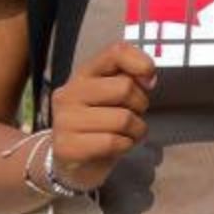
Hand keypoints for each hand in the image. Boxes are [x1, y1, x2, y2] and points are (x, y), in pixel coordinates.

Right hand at [49, 41, 154, 189]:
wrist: (73, 162)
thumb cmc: (103, 122)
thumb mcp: (116, 96)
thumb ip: (131, 79)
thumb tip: (148, 77)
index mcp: (85, 74)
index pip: (117, 52)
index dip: (141, 62)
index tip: (149, 80)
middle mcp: (69, 92)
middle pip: (124, 88)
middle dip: (140, 105)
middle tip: (132, 115)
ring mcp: (64, 120)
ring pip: (123, 119)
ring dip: (136, 130)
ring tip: (125, 134)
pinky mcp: (66, 146)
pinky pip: (113, 142)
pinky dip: (125, 146)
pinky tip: (116, 147)